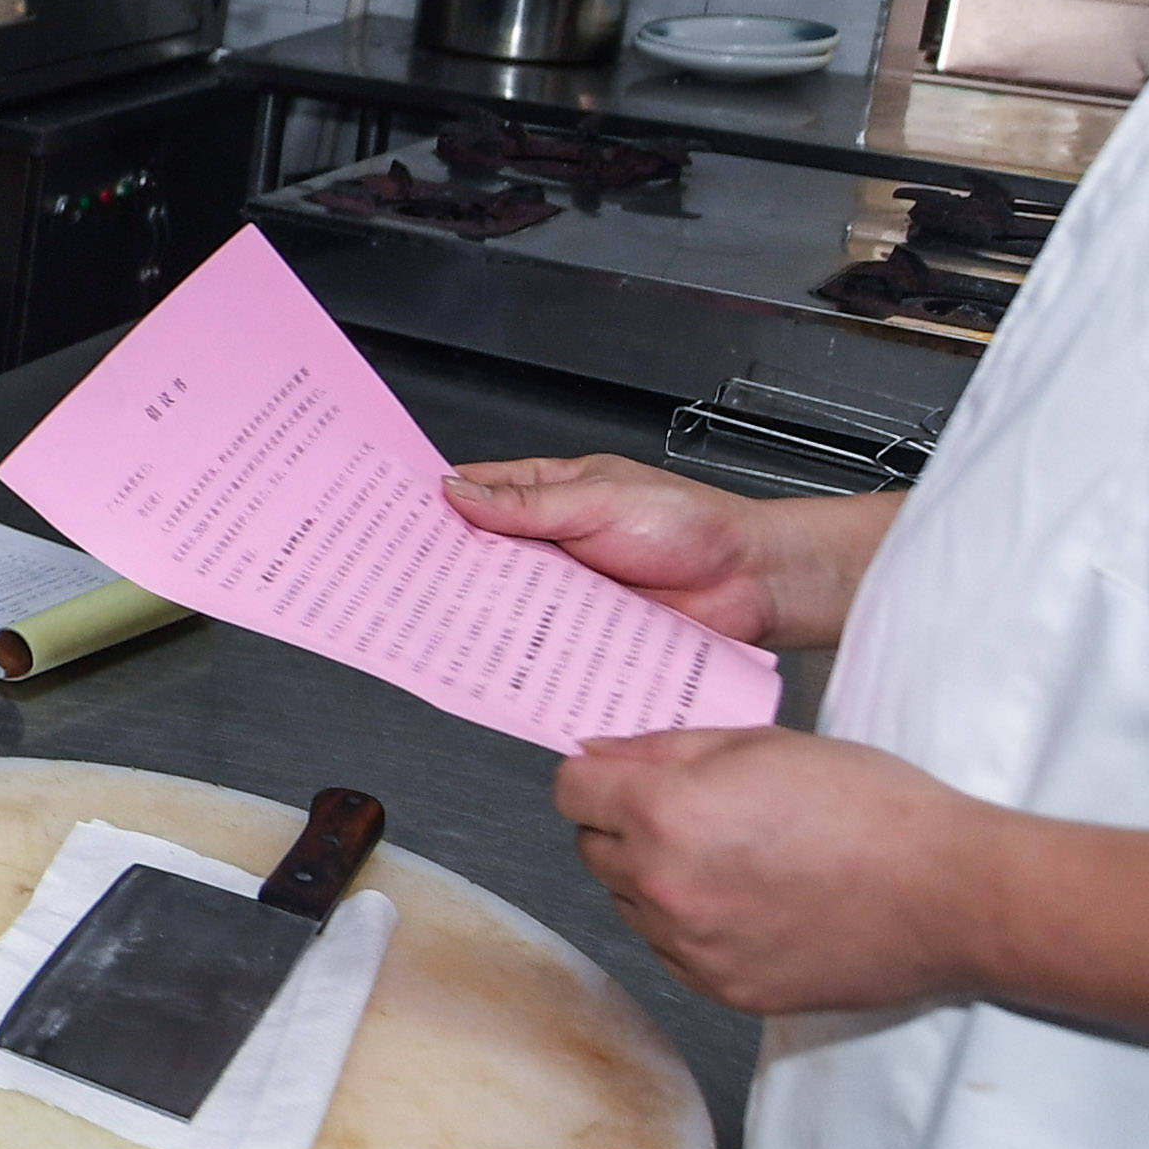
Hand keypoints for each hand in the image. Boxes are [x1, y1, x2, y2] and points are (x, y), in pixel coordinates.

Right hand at [444, 453, 822, 647]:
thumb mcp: (602, 498)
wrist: (754, 581)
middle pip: (481, 558)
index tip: (394, 522)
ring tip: (449, 621)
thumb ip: (529, 504)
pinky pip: (543, 643)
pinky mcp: (585, 634)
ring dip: (485, 613)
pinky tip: (507, 656)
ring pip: (506, 605)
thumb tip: (458, 493)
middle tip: (408, 582)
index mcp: (549, 496)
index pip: (475, 495)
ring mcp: (567, 593)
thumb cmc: (694, 524)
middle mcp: (552, 545)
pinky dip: (525, 651)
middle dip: (448, 569)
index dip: (434, 506)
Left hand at [551, 727, 1002, 1014]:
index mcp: (664, 813)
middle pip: (592, 850)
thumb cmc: (870, 807)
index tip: (626, 778)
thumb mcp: (761, 744)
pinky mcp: (724, 991)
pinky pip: (671, 951)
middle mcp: (662, 886)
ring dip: (657, 878)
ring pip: (628, 904)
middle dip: (625, 826)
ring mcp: (691, 947)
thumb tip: (597, 754)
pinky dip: (691, 927)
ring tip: (737, 859)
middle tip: (697, 813)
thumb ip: (664, 749)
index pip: (570, 791)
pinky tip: (750, 902)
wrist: (949, 894)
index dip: (598, 777)